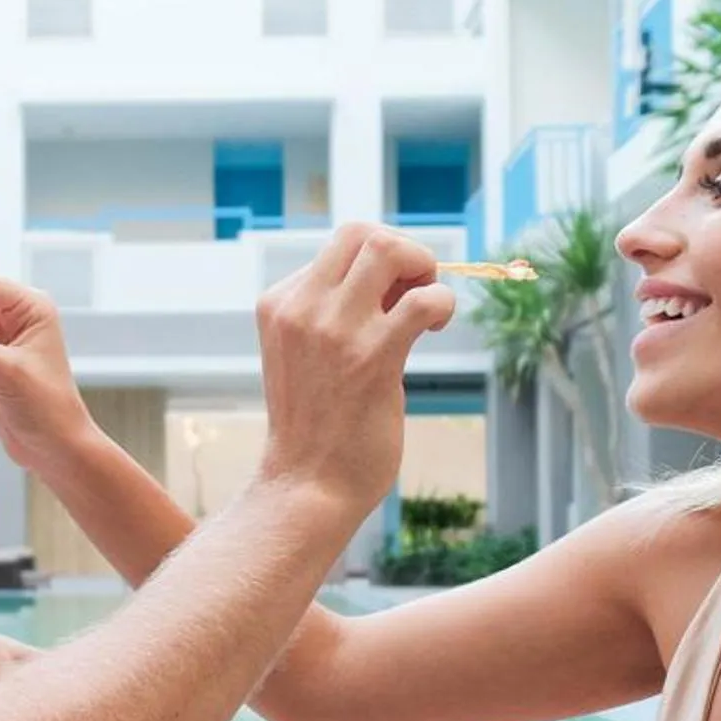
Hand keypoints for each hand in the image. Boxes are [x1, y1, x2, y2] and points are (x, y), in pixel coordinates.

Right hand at [253, 222, 456, 512]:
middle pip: (361, 233)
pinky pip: (423, 300)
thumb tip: (395, 275)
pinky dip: (442, 305)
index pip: (337, 248)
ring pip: (388, 249)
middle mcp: (301, 308)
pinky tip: (436, 328)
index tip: (389, 298)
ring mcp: (334, 330)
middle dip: (402, 252)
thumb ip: (331, 313)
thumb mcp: (303, 354)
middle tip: (413, 292)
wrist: (307, 487)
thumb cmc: (315, 427)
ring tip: (425, 307)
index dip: (376, 264)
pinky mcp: (372, 356)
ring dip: (423, 268)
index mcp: (279, 303)